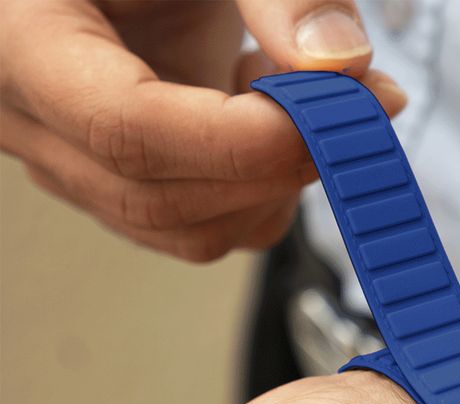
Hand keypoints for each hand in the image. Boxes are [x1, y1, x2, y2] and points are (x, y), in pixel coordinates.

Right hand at [0, 0, 406, 260]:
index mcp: (21, 45)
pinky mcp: (125, 183)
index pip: (128, 130)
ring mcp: (79, 165)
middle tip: (354, 109)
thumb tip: (340, 61)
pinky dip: (261, 189)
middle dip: (277, 166)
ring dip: (271, 180)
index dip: (244, 140)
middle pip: (166, 200)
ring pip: (193, 229)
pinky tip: (262, 121)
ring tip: (286, 91)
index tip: (333, 114)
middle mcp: (37, 123)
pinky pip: (204, 224)